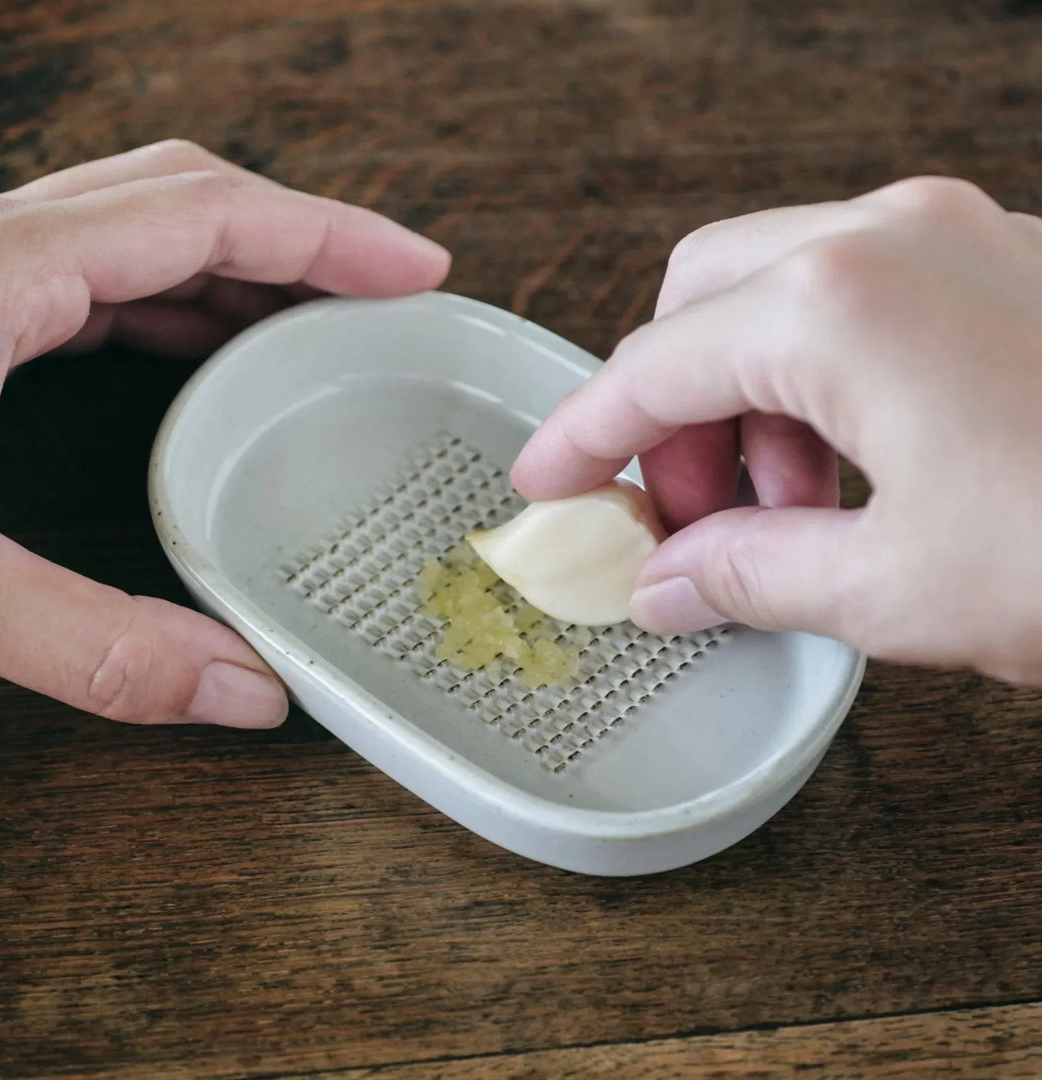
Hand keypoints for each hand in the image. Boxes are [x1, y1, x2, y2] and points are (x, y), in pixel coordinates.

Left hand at [0, 140, 449, 725]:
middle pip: (190, 198)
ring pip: (147, 226)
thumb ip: (95, 648)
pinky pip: (104, 271)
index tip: (417, 265)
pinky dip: (183, 296)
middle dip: (308, 238)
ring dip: (250, 264)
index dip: (329, 234)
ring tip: (329, 319)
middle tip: (393, 293)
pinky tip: (211, 347)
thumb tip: (247, 692)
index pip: (208, 215)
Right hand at [512, 177, 1041, 684]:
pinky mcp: (995, 264)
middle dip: (668, 415)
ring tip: (782, 515)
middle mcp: (884, 238)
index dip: (580, 437)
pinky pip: (851, 301)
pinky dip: (814, 385)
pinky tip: (849, 474)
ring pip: (772, 295)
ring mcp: (949, 236)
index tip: (545, 484)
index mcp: (834, 305)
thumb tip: (664, 585)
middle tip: (681, 517)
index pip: (649, 367)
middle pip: (698, 304)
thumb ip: (750, 575)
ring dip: (744, 406)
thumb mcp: (895, 588)